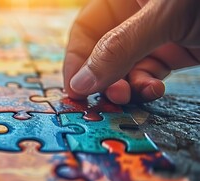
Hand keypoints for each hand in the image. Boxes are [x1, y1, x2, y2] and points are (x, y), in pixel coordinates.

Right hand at [64, 0, 199, 103]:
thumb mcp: (162, 17)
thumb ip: (120, 48)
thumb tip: (80, 84)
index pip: (86, 29)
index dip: (76, 59)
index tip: (75, 89)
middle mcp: (133, 17)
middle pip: (102, 54)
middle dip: (103, 79)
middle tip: (108, 96)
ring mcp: (153, 36)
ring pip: (125, 70)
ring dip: (124, 87)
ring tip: (128, 96)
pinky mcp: (172, 52)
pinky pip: (148, 74)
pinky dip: (147, 87)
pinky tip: (153, 90)